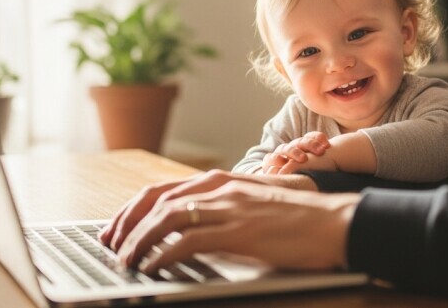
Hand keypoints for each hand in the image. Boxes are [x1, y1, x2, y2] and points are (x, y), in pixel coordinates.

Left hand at [114, 181, 359, 272]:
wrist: (337, 222)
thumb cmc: (304, 219)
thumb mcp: (259, 206)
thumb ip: (229, 210)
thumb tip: (200, 229)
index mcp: (225, 180)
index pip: (165, 190)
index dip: (135, 209)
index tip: (118, 228)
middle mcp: (222, 188)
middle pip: (157, 200)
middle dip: (126, 223)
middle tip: (110, 245)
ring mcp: (229, 207)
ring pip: (166, 218)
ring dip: (138, 240)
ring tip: (125, 260)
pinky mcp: (238, 230)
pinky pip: (187, 240)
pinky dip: (163, 254)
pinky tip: (152, 267)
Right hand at [260, 131, 332, 173]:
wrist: (282, 179)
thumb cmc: (306, 174)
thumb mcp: (318, 168)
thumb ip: (328, 163)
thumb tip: (348, 155)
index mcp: (305, 145)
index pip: (312, 136)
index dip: (318, 138)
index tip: (327, 144)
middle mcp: (293, 147)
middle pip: (301, 141)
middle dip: (310, 145)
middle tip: (321, 152)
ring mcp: (280, 154)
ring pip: (286, 148)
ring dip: (294, 152)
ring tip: (303, 159)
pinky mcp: (269, 163)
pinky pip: (270, 159)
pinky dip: (274, 161)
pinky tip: (280, 164)